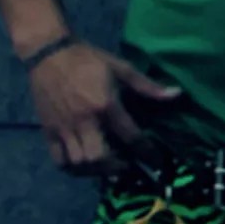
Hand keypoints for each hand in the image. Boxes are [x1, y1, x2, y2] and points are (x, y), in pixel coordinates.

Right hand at [30, 43, 179, 174]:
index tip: (155, 161)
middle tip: (126, 165)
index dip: (147, 153)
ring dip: (95, 171)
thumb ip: (148, 86)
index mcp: (105, 105)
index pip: (131, 137)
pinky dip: (72, 168)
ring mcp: (63, 128)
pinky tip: (83, 165)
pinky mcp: (47, 130)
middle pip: (100, 158)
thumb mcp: (121, 68)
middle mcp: (84, 121)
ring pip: (79, 163)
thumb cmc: (88, 59)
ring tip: (106, 166)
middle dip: (116, 167)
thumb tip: (177, 94)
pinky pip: (58, 159)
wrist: (48, 52)